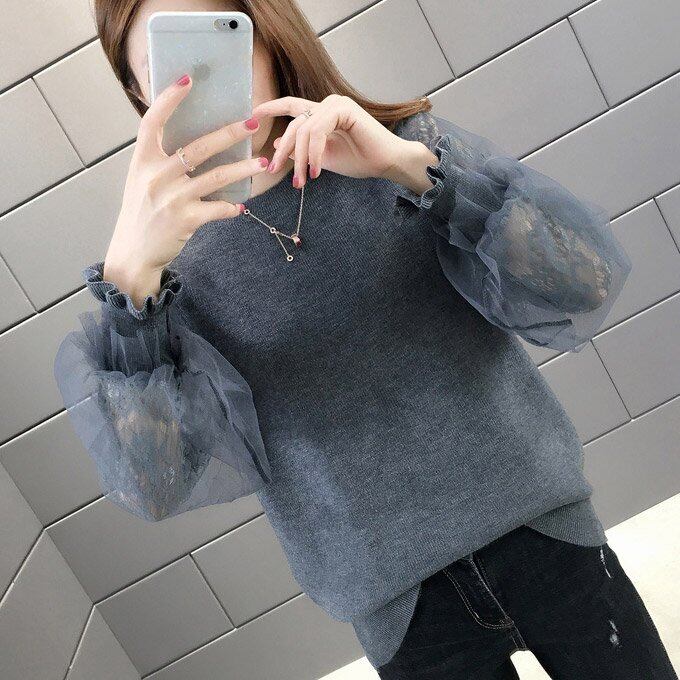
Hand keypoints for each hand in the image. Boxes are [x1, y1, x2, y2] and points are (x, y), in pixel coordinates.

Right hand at [105, 73, 269, 306]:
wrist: (133, 253)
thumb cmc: (141, 214)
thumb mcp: (141, 181)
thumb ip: (159, 161)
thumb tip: (186, 140)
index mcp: (142, 161)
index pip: (152, 122)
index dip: (169, 100)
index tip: (188, 80)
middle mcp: (156, 176)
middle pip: (198, 146)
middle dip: (229, 133)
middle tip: (252, 123)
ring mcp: (171, 198)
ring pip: (216, 177)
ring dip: (243, 169)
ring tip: (264, 163)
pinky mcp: (185, 220)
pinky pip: (217, 209)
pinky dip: (231, 208)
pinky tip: (241, 208)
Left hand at [251, 94, 437, 192]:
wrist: (387, 162)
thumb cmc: (360, 160)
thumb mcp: (322, 159)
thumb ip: (303, 151)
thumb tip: (279, 145)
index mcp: (322, 114)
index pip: (291, 107)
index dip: (270, 108)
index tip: (251, 117)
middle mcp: (327, 104)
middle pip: (293, 124)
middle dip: (283, 151)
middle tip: (275, 171)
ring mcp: (335, 104)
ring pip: (303, 130)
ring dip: (301, 158)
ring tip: (304, 180)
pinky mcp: (343, 109)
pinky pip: (317, 131)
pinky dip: (315, 153)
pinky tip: (318, 171)